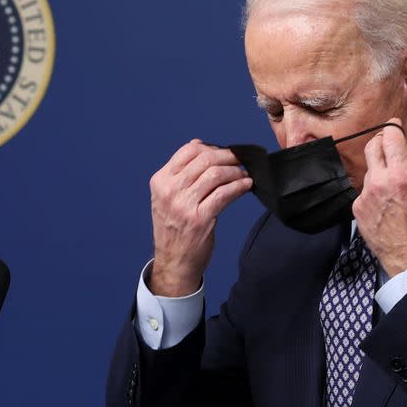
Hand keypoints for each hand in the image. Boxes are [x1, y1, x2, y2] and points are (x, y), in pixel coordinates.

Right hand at [149, 140, 252, 295]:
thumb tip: (199, 144)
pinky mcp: (200, 219)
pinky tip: (246, 185)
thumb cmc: (174, 228)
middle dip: (227, 156)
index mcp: (160, 181)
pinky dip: (239, 186)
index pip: (188, 151)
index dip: (211, 147)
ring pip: (216, 174)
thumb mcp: (166, 197)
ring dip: (235, 171)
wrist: (173, 262)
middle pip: (204, 159)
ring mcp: (184, 205)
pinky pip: (224, 193)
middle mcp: (169, 191)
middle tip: (239, 160)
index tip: (223, 152)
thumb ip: (180, 173)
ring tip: (243, 174)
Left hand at [352, 119, 406, 276]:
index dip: (393, 128)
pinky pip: (366, 189)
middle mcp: (377, 183)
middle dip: (382, 141)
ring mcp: (364, 196)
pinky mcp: (357, 208)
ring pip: (370, 169)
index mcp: (399, 177)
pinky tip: (389, 202)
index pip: (390, 138)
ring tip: (397, 185)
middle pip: (371, 146)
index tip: (394, 125)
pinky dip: (376, 188)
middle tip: (391, 143)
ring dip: (382, 168)